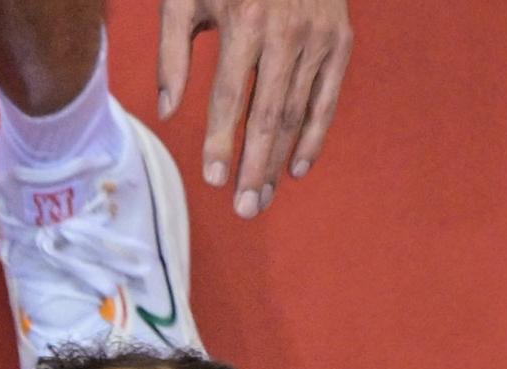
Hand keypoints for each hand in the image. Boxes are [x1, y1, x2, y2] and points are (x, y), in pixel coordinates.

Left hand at [157, 0, 354, 215]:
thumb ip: (171, 52)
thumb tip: (167, 114)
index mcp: (246, 19)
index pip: (231, 95)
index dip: (221, 140)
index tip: (212, 180)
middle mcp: (288, 31)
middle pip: (269, 115)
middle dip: (255, 167)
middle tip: (244, 211)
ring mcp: (319, 36)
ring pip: (298, 113)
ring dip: (279, 161)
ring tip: (261, 199)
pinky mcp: (340, 39)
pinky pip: (328, 99)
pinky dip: (314, 136)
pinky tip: (295, 169)